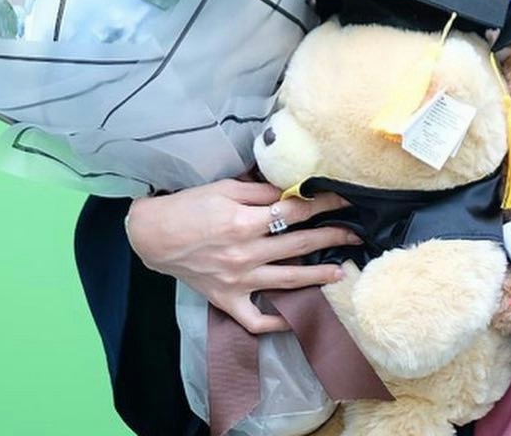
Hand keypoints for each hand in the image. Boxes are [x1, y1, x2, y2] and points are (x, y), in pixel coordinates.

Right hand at [125, 179, 360, 334]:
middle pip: (299, 245)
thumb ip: (261, 191)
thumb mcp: (227, 187)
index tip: (344, 201)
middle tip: (356, 234)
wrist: (153, 235)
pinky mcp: (226, 300)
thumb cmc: (190, 205)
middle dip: (332, 237)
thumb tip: (292, 191)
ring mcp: (237, 281)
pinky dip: (276, 322)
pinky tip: (297, 317)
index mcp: (246, 222)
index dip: (323, 205)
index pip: (296, 212)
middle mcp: (246, 253)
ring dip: (318, 277)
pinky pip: (255, 319)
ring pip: (287, 281)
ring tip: (341, 271)